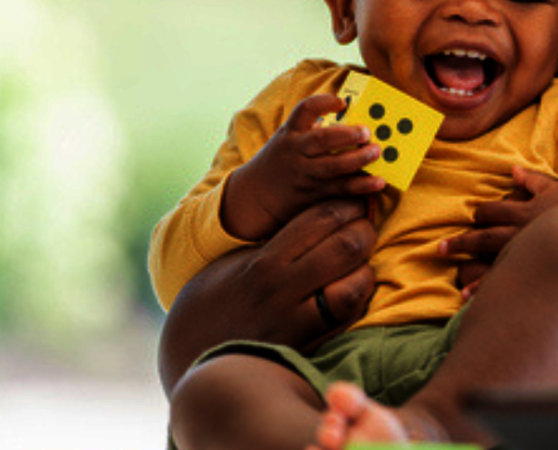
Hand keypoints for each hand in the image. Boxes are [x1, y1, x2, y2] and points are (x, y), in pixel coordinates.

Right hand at [158, 196, 376, 393]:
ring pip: (356, 285)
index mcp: (263, 262)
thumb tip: (316, 219)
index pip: (320, 219)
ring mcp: (297, 321)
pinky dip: (359, 297)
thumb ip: (273, 243)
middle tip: (364, 225)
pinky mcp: (307, 346)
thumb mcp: (233, 263)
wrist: (192, 356)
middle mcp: (283, 289)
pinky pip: (348, 318)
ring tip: (361, 259)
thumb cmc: (211, 303)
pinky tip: (355, 286)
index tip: (354, 202)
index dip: (345, 205)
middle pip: (345, 247)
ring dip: (366, 267)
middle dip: (363, 229)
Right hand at [223, 94, 385, 239]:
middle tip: (367, 131)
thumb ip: (312, 129)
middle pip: (322, 140)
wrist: (256, 195)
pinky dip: (362, 185)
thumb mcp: (289, 139)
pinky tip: (378, 181)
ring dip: (358, 158)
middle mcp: (296, 152)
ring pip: (333, 166)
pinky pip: (341, 188)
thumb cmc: (281, 160)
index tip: (342, 102)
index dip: (324, 102)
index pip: (305, 110)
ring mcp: (305, 174)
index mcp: (290, 132)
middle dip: (347, 134)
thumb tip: (351, 119)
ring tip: (376, 151)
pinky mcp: (315, 193)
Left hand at [443, 167, 557, 294]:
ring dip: (469, 269)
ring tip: (454, 279)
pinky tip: (472, 299)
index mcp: (527, 209)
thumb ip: (534, 181)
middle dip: (461, 241)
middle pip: (484, 236)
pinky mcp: (537, 271)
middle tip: (440, 248)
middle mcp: (522, 231)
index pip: (495, 211)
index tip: (471, 218)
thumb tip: (514, 170)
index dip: (481, 214)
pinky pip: (508, 281)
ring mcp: (528, 253)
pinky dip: (487, 289)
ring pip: (491, 261)